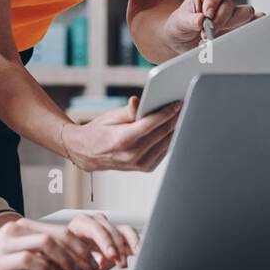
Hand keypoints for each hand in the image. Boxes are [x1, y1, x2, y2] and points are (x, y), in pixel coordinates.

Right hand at [0, 217, 125, 269]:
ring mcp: (8, 243)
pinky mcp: (1, 259)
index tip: (94, 262)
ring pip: (49, 243)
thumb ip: (42, 257)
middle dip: (81, 254)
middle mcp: (17, 229)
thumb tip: (70, 265)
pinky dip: (47, 268)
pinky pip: (31, 259)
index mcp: (24, 227)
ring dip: (68, 261)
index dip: (81, 246)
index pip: (61, 230)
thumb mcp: (20, 258)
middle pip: (59, 234)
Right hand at [61, 98, 179, 172]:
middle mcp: (132, 154)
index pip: (151, 124)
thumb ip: (127, 110)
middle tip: (183, 107)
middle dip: (174, 118)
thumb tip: (137, 101)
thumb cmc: (97, 132)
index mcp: (123, 139)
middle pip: (161, 133)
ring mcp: (138, 163)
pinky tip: (172, 130)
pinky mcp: (144, 168)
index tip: (176, 104)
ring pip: (165, 144)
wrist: (86, 153)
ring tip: (180, 117)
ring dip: (174, 130)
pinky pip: (163, 153)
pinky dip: (169, 141)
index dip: (166, 112)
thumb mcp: (109, 116)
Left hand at [65, 212, 140, 269]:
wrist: (68, 260)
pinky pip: (130, 235)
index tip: (112, 255)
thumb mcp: (68, 263)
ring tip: (133, 256)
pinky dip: (136, 242)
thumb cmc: (66, 259)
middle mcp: (94, 223)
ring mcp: (107, 229)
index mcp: (79, 226)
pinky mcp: (118, 237)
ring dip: (129, 244)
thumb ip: (78, 266)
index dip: (105, 241)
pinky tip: (139, 251)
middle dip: (117, 246)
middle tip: (121, 262)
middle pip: (110, 229)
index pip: (94, 228)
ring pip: (122, 230)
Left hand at [161, 0, 261, 55]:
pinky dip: (249, 29)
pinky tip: (245, 35)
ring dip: (230, 29)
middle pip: (230, 6)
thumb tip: (202, 20)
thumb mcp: (178, 22)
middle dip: (219, 21)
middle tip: (206, 34)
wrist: (179, 39)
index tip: (207, 14)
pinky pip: (249, 25)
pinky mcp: (235, 28)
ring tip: (213, 40)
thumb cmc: (178, 25)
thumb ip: (190, 20)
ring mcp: (229, 15)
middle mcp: (221, 1)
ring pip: (243, 15)